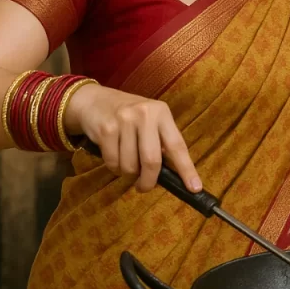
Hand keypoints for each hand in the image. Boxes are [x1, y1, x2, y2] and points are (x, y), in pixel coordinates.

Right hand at [63, 83, 201, 192]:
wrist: (94, 100)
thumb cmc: (128, 116)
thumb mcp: (150, 121)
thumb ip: (161, 143)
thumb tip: (174, 176)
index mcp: (162, 112)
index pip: (177, 146)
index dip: (186, 169)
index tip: (195, 188)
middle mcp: (145, 114)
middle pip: (152, 160)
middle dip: (149, 181)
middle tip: (144, 187)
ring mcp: (124, 120)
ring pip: (130, 166)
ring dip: (128, 174)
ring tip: (127, 164)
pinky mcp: (106, 129)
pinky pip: (113, 163)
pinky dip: (114, 168)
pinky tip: (114, 157)